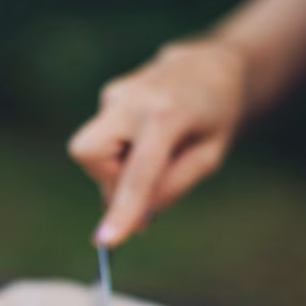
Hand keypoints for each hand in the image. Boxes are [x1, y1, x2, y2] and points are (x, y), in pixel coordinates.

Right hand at [68, 39, 246, 246]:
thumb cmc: (214, 115)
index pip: (138, 172)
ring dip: (118, 166)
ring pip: (92, 151)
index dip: (122, 208)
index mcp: (167, 115)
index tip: (105, 240)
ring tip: (154, 150)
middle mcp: (133, 99)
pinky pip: (101, 141)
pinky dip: (120, 152)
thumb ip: (172, 188)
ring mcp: (115, 93)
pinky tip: (147, 136)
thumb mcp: (209, 157)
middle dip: (107, 178)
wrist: (211, 65)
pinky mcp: (108, 95)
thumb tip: (135, 220)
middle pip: (90, 154)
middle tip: (145, 181)